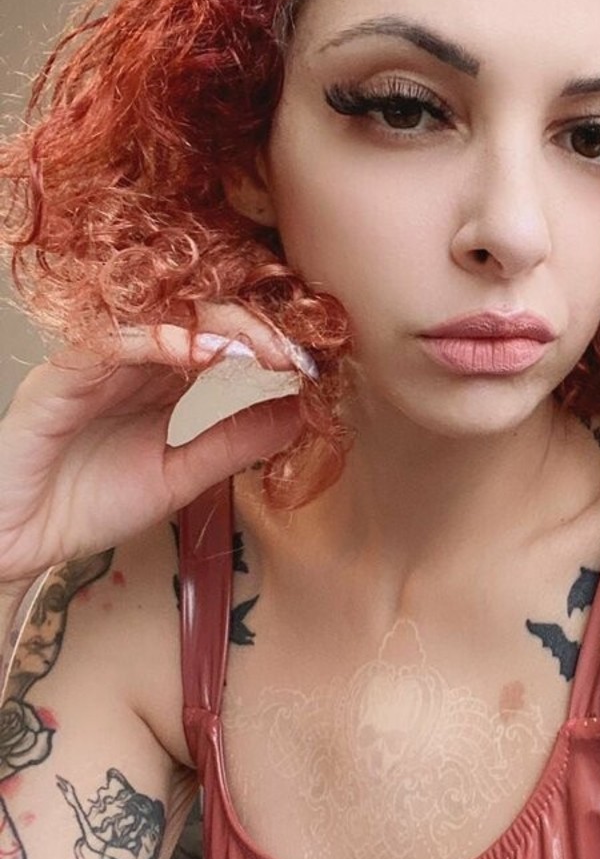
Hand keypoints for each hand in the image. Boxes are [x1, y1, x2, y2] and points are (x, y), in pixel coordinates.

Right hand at [0, 301, 311, 587]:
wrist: (14, 539)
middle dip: (251, 328)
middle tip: (295, 349)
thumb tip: (299, 412)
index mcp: (159, 380)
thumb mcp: (181, 477)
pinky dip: (157, 341)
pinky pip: (109, 345)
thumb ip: (234, 443)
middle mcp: (130, 362)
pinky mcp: (59, 379)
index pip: (219, 341)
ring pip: (158, 320)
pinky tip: (200, 352)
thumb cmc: (87, 504)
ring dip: (216, 328)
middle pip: (195, 319)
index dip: (266, 344)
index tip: (312, 360)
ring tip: (260, 348)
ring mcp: (94, 365)